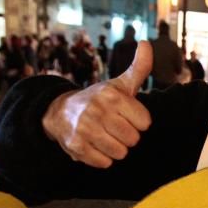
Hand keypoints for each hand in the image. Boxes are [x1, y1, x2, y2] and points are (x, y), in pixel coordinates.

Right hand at [42, 40, 153, 167]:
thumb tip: (147, 44)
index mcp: (112, 95)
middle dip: (127, 136)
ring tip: (106, 136)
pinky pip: (104, 163)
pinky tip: (95, 145)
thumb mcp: (120, 84)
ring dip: (116, 149)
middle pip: (133, 139)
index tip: (127, 116)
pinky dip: (103, 158)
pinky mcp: (76, 147)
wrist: (60, 112)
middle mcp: (97, 110)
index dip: (138, 122)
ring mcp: (85, 129)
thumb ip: (139, 67)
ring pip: (120, 153)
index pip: (145, 123)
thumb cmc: (99, 99)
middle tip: (115, 127)